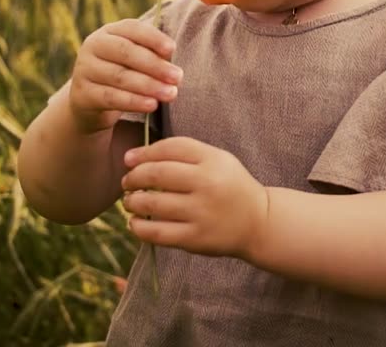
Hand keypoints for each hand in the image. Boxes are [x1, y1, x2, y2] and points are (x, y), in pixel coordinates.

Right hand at [67, 18, 182, 133]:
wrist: (91, 102)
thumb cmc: (123, 73)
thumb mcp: (135, 61)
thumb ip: (152, 55)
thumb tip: (170, 58)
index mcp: (109, 32)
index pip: (132, 28)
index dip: (153, 38)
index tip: (172, 49)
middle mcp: (93, 46)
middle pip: (126, 52)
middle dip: (155, 65)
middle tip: (178, 77)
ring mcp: (84, 70)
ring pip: (120, 76)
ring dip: (149, 85)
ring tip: (171, 93)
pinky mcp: (82, 94)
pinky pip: (111, 97)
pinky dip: (134, 102)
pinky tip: (152, 105)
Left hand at [121, 137, 268, 258]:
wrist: (258, 222)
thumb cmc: (230, 187)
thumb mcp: (217, 160)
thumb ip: (184, 154)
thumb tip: (135, 158)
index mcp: (213, 160)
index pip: (169, 148)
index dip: (143, 152)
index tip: (129, 159)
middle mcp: (207, 183)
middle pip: (156, 173)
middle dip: (133, 177)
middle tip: (127, 182)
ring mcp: (201, 212)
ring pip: (152, 203)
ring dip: (132, 201)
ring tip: (130, 202)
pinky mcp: (195, 238)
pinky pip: (156, 232)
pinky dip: (138, 227)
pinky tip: (135, 223)